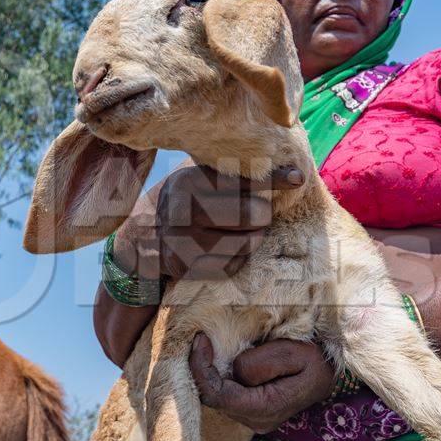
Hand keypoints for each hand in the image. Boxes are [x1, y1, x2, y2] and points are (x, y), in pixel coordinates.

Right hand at [112, 162, 304, 280]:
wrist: (144, 240)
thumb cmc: (186, 202)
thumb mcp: (200, 178)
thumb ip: (234, 172)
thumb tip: (292, 173)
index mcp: (188, 182)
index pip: (243, 181)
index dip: (275, 179)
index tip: (297, 178)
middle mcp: (183, 211)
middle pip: (251, 214)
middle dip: (261, 214)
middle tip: (256, 213)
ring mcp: (182, 243)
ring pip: (247, 243)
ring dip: (253, 238)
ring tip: (242, 230)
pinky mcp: (186, 268)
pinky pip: (233, 265)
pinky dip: (238, 257)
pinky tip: (227, 247)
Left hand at [188, 333, 333, 433]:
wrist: (329, 373)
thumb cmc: (314, 360)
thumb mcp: (294, 354)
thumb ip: (262, 362)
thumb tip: (235, 368)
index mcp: (265, 409)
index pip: (218, 395)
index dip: (201, 368)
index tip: (200, 339)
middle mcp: (256, 421)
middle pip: (213, 397)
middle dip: (202, 368)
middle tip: (201, 340)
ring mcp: (253, 420)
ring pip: (217, 397)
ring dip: (209, 372)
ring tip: (210, 346)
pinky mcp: (250, 412)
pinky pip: (224, 395)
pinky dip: (217, 376)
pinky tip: (220, 359)